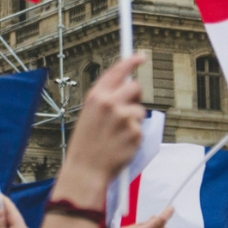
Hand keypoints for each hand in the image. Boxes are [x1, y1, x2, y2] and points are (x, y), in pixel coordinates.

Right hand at [59, 54, 146, 207]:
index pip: (117, 70)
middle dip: (135, 96)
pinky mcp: (134, 132)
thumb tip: (126, 86)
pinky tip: (121, 145)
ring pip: (140, 110)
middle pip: (135, 87)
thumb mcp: (89, 115)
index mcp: (95, 96)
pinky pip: (141, 128)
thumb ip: (106, 100)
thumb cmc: (86, 145)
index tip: (140, 57)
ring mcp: (123, 117)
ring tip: (118, 135)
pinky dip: (135, 136)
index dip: (131, 61)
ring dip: (134, 120)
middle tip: (128, 109)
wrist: (85, 170)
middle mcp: (109, 103)